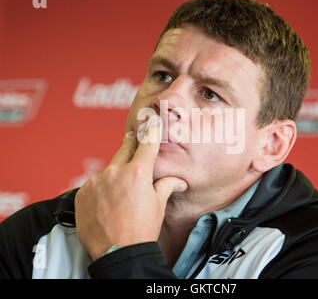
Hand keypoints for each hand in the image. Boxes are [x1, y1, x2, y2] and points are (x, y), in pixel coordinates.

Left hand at [74, 115, 187, 259]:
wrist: (118, 252)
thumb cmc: (142, 229)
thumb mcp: (158, 205)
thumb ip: (166, 186)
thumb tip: (178, 181)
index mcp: (138, 172)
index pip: (147, 143)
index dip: (151, 130)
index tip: (151, 121)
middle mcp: (115, 172)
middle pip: (124, 149)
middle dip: (131, 145)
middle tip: (133, 140)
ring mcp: (96, 181)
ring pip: (108, 168)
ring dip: (115, 172)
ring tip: (120, 190)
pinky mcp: (83, 192)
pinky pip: (94, 183)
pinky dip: (101, 187)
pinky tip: (107, 200)